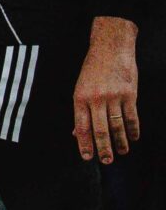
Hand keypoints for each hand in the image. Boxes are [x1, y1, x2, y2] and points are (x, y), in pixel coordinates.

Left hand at [75, 16, 140, 162]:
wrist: (111, 48)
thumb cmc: (93, 70)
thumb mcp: (79, 88)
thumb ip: (80, 111)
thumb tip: (76, 134)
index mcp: (79, 98)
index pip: (81, 127)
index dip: (84, 144)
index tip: (87, 157)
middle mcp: (96, 99)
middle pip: (100, 130)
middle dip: (103, 148)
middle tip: (106, 161)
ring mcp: (114, 96)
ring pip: (117, 126)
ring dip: (120, 142)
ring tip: (121, 153)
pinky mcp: (129, 94)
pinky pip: (132, 116)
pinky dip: (133, 130)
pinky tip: (133, 138)